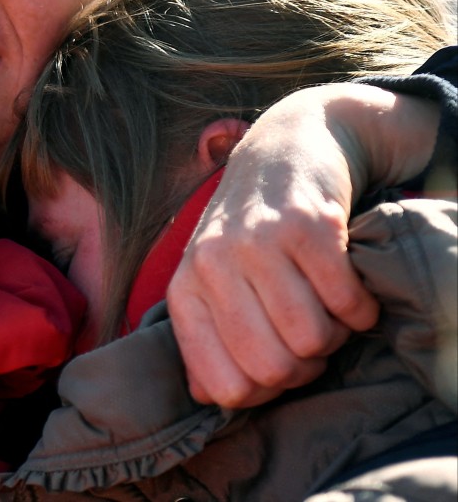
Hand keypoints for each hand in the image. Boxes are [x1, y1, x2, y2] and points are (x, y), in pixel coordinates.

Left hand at [168, 84, 438, 406]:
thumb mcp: (212, 278)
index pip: (223, 387)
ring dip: (333, 333)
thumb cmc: (249, 228)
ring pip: (313, 340)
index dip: (262, 390)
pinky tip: (344, 283)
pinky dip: (359, 307)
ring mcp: (259, 242)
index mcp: (186, 288)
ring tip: (323, 304)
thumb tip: (210, 397)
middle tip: (306, 333)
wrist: (287, 147)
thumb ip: (207, 336)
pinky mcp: (308, 226)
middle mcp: (213, 264)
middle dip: (304, 366)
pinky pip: (348, 305)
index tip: (273, 360)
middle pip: (273, 370)